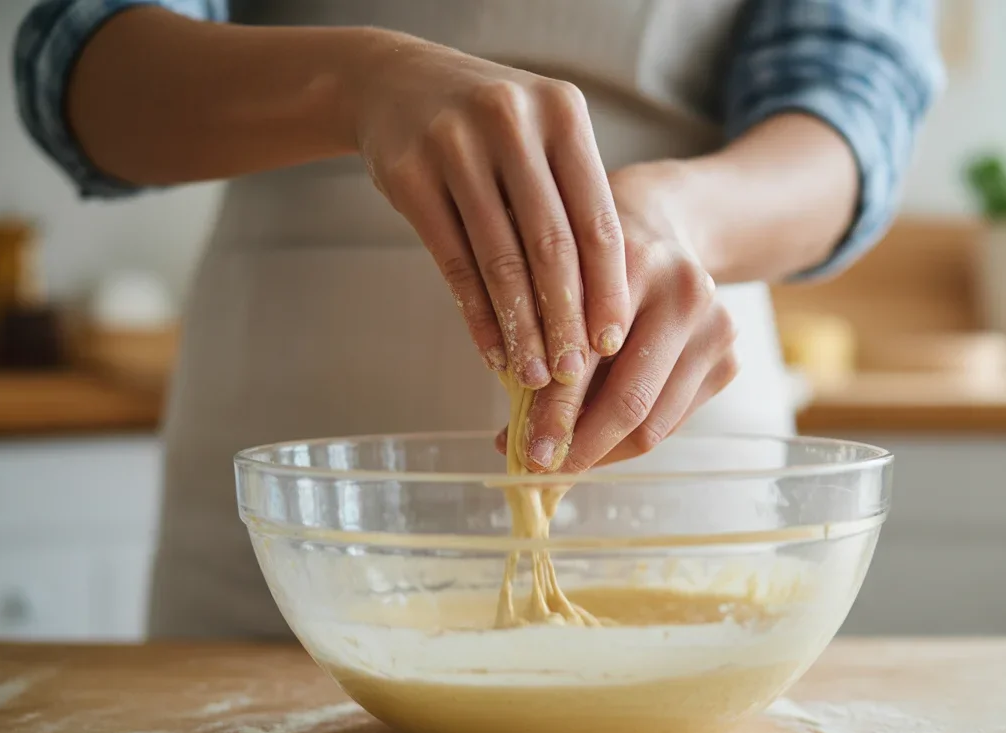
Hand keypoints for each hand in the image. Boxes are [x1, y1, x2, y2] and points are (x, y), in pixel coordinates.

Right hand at [357, 33, 629, 386]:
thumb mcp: (540, 141)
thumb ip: (573, 207)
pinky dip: (476, 314)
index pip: (597, 219)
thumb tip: (602, 317)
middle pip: (551, 244)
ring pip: (500, 259)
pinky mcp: (409, 175)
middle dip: (565, 319)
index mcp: (562, 113)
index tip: (611, 342)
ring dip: (520, 328)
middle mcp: (512, 122)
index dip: (607, 288)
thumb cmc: (489, 130)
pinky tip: (491, 350)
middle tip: (574, 374)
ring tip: (534, 375)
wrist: (394, 83)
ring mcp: (455, 145)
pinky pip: (453, 261)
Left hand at [498, 163, 740, 471]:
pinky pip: (672, 421)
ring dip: (603, 452)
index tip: (525, 452)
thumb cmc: (593, 258)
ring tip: (564, 463)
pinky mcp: (729, 358)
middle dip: (580, 447)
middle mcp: (684, 292)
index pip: (587, 358)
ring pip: (654, 422)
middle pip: (630, 400)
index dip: (553, 413)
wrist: (665, 226)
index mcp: (632, 261)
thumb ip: (537, 343)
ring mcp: (715, 327)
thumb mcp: (557, 277)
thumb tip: (511, 438)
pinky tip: (597, 440)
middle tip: (543, 473)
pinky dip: (630, 440)